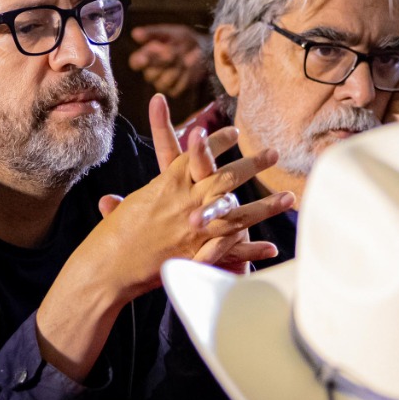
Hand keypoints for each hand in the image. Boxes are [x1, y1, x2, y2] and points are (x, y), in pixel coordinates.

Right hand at [44, 95, 291, 376]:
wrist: (110, 267)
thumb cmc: (111, 238)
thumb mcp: (123, 212)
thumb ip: (125, 204)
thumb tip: (109, 200)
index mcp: (166, 185)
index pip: (197, 155)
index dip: (217, 142)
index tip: (234, 132)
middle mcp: (185, 203)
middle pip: (225, 178)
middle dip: (251, 165)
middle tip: (272, 153)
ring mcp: (195, 228)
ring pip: (239, 212)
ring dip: (265, 206)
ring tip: (289, 198)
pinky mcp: (199, 254)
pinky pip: (232, 250)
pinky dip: (252, 250)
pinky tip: (272, 248)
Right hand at [128, 24, 208, 97]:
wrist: (205, 49)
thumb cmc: (184, 40)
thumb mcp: (170, 33)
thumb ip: (153, 33)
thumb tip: (135, 33)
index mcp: (147, 57)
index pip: (135, 62)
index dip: (140, 60)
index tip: (145, 57)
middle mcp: (152, 72)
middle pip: (150, 74)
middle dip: (163, 62)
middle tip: (173, 52)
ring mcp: (163, 83)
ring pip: (162, 82)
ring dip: (175, 69)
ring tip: (185, 58)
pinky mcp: (175, 90)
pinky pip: (176, 89)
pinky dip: (185, 78)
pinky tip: (190, 67)